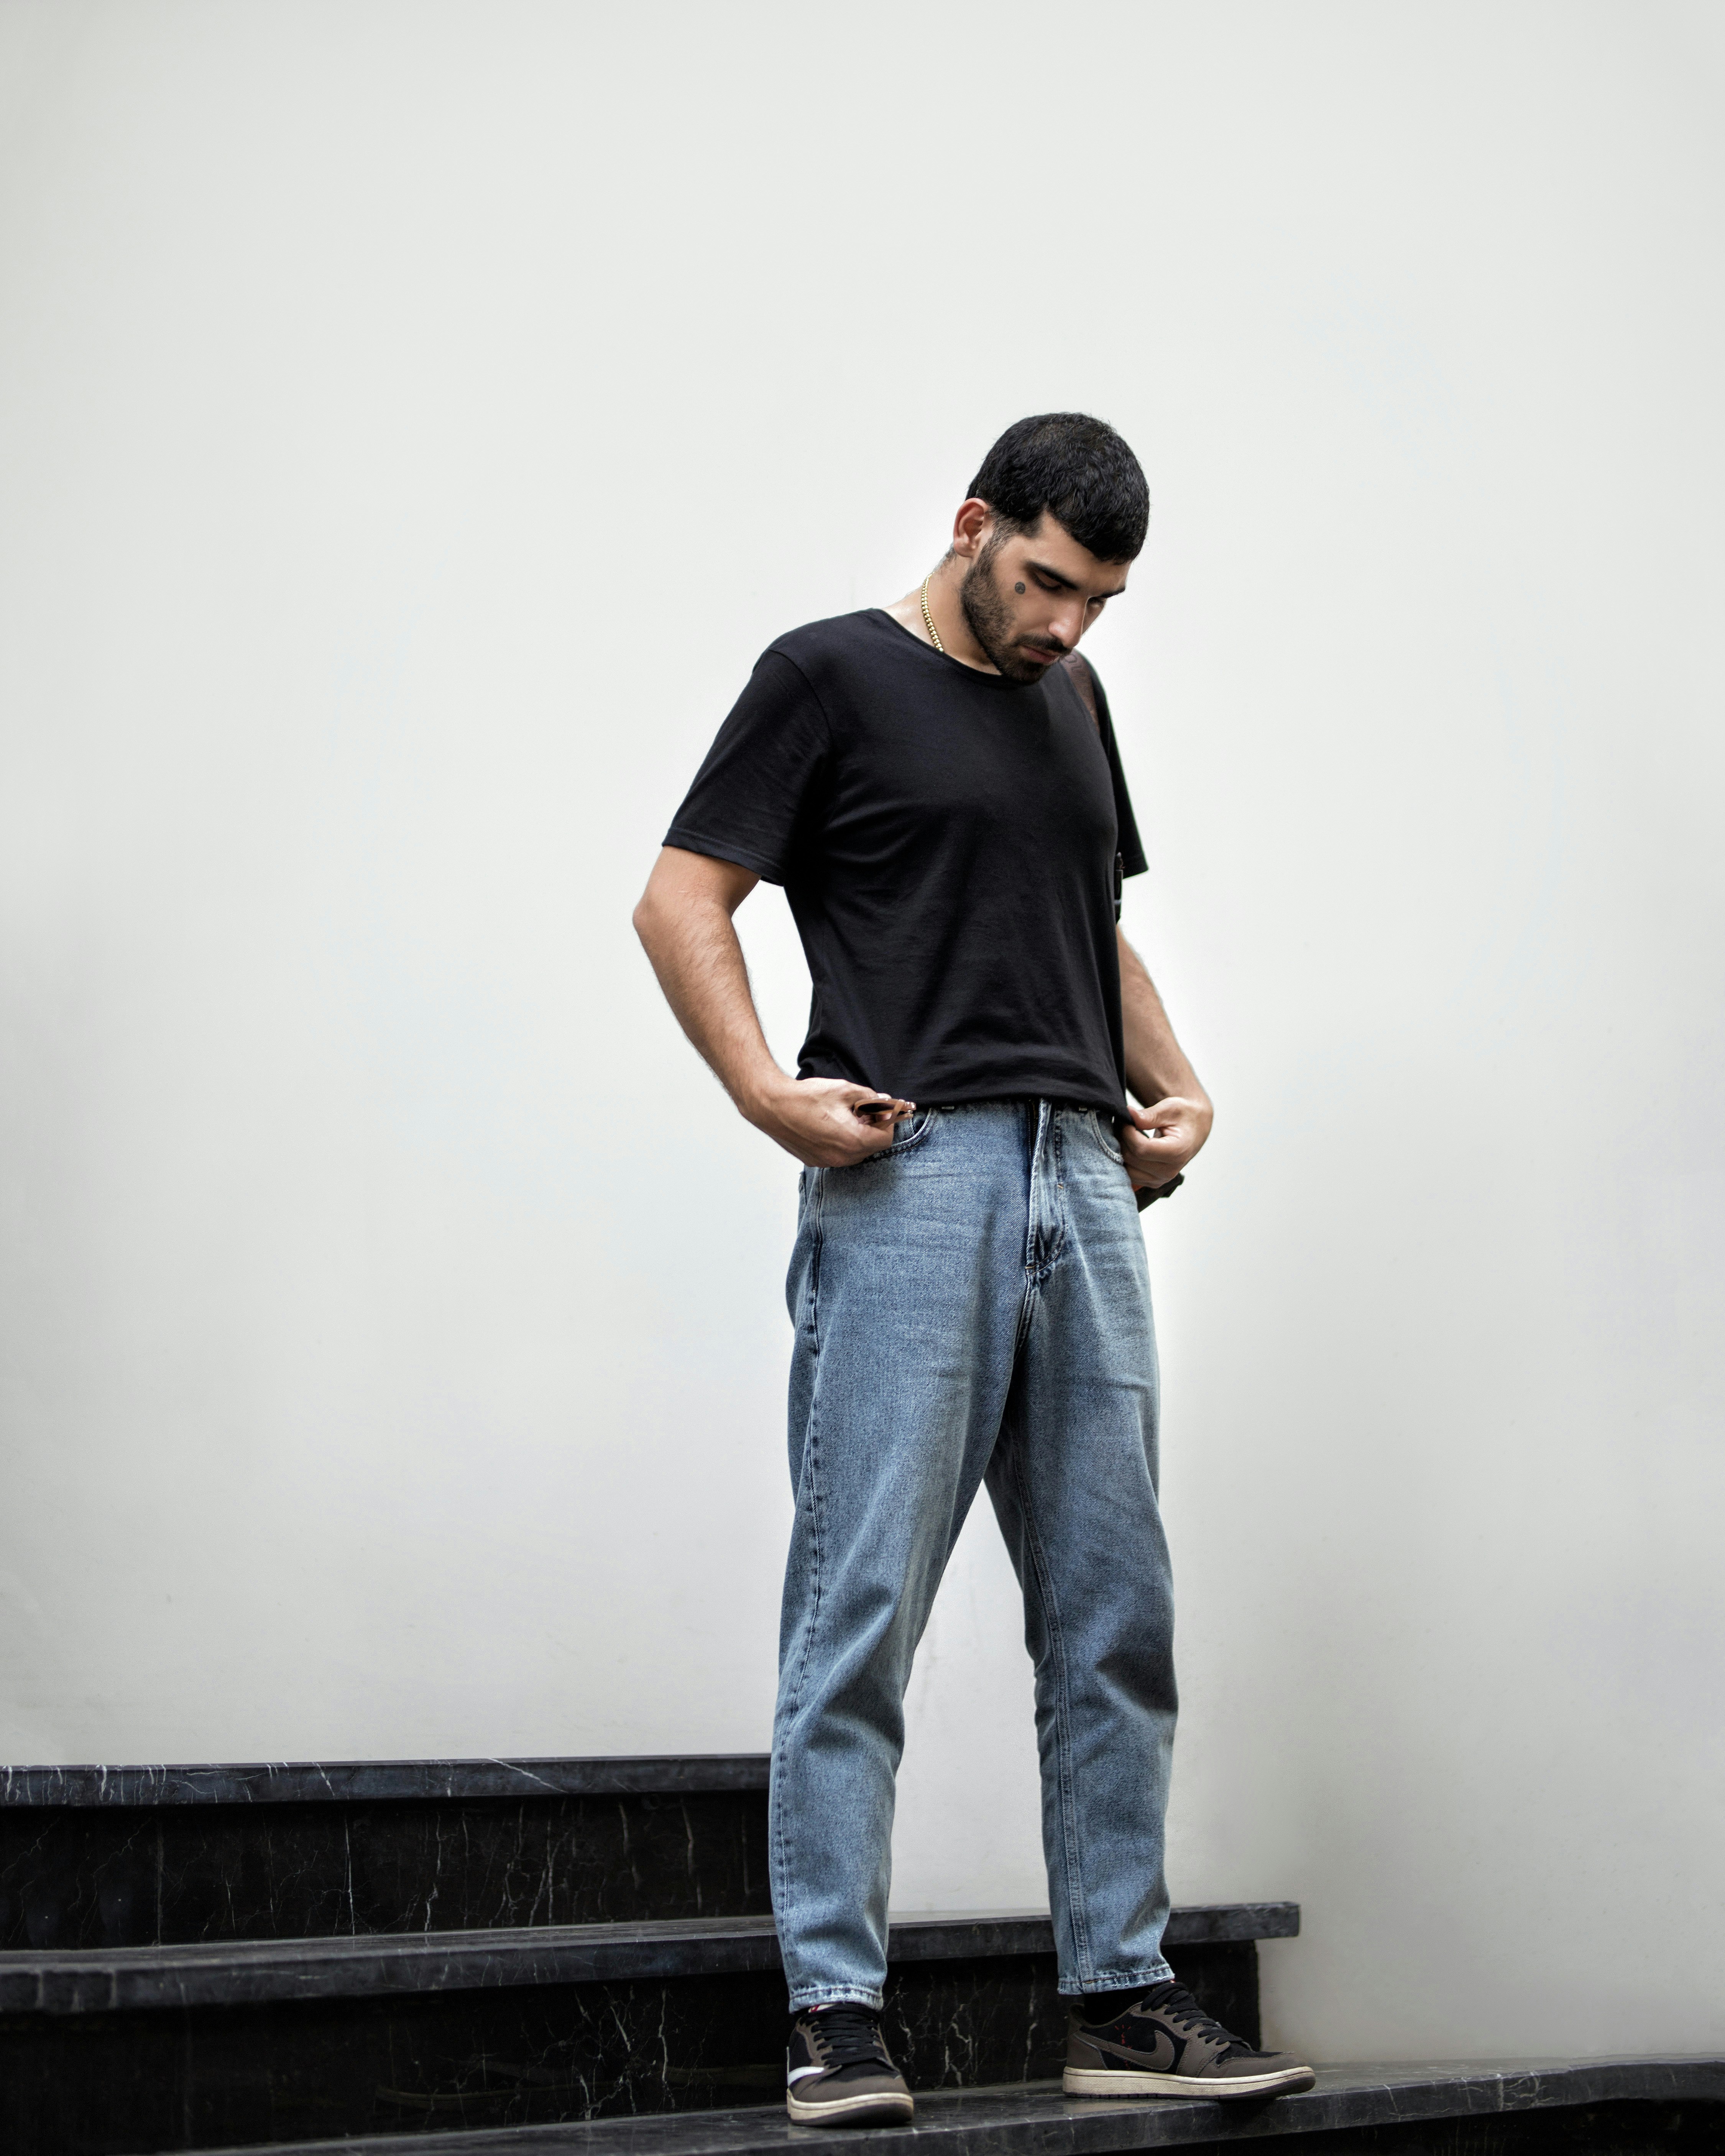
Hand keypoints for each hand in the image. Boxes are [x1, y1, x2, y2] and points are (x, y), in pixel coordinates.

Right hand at [746, 1075, 915, 1167]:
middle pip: (871, 1148)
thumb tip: (884, 1102)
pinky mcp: (814, 1161)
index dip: (887, 1124)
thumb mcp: (844, 1090)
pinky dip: (840, 1143)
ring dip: (856, 1138)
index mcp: (854, 1140)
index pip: (886, 1139)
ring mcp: (826, 1161)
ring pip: (854, 1154)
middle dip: (872, 1130)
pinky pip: (837, 1155)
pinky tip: (830, 1126)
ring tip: (845, 1118)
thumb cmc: (805, 1098)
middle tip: (864, 1112)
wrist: (772, 1106)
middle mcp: (842, 1157)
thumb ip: (870, 1098)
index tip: (882, 1112)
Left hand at [1120, 1096, 1210, 1191]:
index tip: (1125, 1119)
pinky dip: (1124, 1160)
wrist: (1193, 1130)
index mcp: (1177, 1152)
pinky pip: (1129, 1175)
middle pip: (1131, 1158)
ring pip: (1126, 1169)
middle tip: (1122, 1122)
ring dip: (1120, 1150)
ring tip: (1126, 1133)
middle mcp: (1170, 1171)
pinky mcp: (1153, 1182)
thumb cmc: (1183, 1117)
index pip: (1141, 1148)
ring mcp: (1161, 1179)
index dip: (1127, 1132)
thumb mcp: (1169, 1109)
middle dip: (1121, 1138)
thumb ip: (1149, 1115)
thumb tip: (1128, 1114)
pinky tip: (1129, 1145)